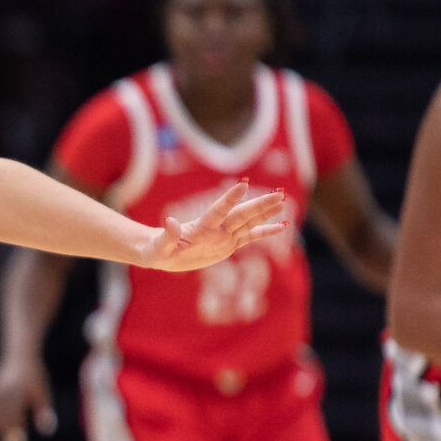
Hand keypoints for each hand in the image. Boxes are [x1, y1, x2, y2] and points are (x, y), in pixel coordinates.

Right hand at [0, 356, 56, 440]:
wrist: (18, 354)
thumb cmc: (34, 376)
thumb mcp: (42, 391)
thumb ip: (43, 410)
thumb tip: (46, 430)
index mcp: (14, 389)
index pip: (14, 415)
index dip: (16, 432)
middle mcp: (1, 390)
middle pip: (2, 418)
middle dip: (7, 436)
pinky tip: (0, 435)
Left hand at [134, 181, 289, 272]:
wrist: (163, 255)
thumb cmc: (157, 250)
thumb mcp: (159, 247)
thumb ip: (168, 235)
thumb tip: (170, 221)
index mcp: (201, 227)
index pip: (218, 210)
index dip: (230, 199)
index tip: (243, 185)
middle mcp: (216, 228)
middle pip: (241, 214)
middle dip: (259, 204)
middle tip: (279, 193)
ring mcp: (224, 235)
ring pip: (249, 222)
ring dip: (266, 212)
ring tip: (283, 201)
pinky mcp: (229, 245)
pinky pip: (250, 237)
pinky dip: (266, 232)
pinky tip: (282, 225)